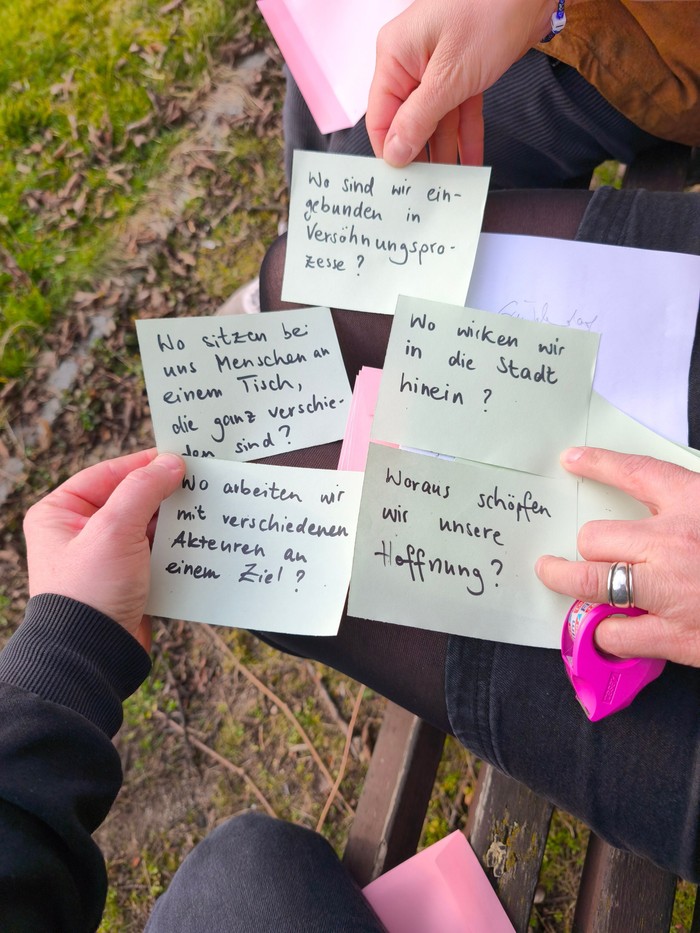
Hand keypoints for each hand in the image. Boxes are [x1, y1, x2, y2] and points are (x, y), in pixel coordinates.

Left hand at [24, 450, 184, 648]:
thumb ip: (143, 489)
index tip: (179, 458)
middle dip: (164, 495)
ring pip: (148, 526)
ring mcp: (104, 558)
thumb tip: (172, 464)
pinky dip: (176, 548)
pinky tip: (197, 542)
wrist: (93, 655)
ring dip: (174, 522)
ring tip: (203, 512)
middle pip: (131, 498)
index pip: (108, 474)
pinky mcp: (126, 580)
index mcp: (60, 513)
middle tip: (198, 485)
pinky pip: (156, 553)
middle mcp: (79, 533)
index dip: (144, 464)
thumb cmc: (89, 592)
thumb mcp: (115, 529)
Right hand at [366, 0, 554, 166]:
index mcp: (394, 57)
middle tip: (425, 190)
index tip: (400, 183)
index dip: (389, 151)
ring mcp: (437, 66)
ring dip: (444, 151)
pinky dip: (465, 134)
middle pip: (407, 121)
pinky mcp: (463, 70)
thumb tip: (394, 153)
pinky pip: (458, 110)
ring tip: (448, 184)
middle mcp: (411, 62)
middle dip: (418, 155)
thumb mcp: (448, 76)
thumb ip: (418, 119)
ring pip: (435, 120)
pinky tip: (470, 161)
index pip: (380, 116)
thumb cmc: (489, 11)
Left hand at [536, 447, 699, 666]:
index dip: (599, 464)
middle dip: (586, 544)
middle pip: (596, 535)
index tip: (573, 459)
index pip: (636, 472)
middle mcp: (674, 543)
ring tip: (557, 576)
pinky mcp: (675, 636)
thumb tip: (663, 515)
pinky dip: (607, 632)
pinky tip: (608, 628)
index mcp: (696, 503)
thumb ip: (690, 507)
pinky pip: (615, 632)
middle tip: (579, 549)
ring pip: (589, 581)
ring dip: (568, 580)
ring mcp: (669, 591)